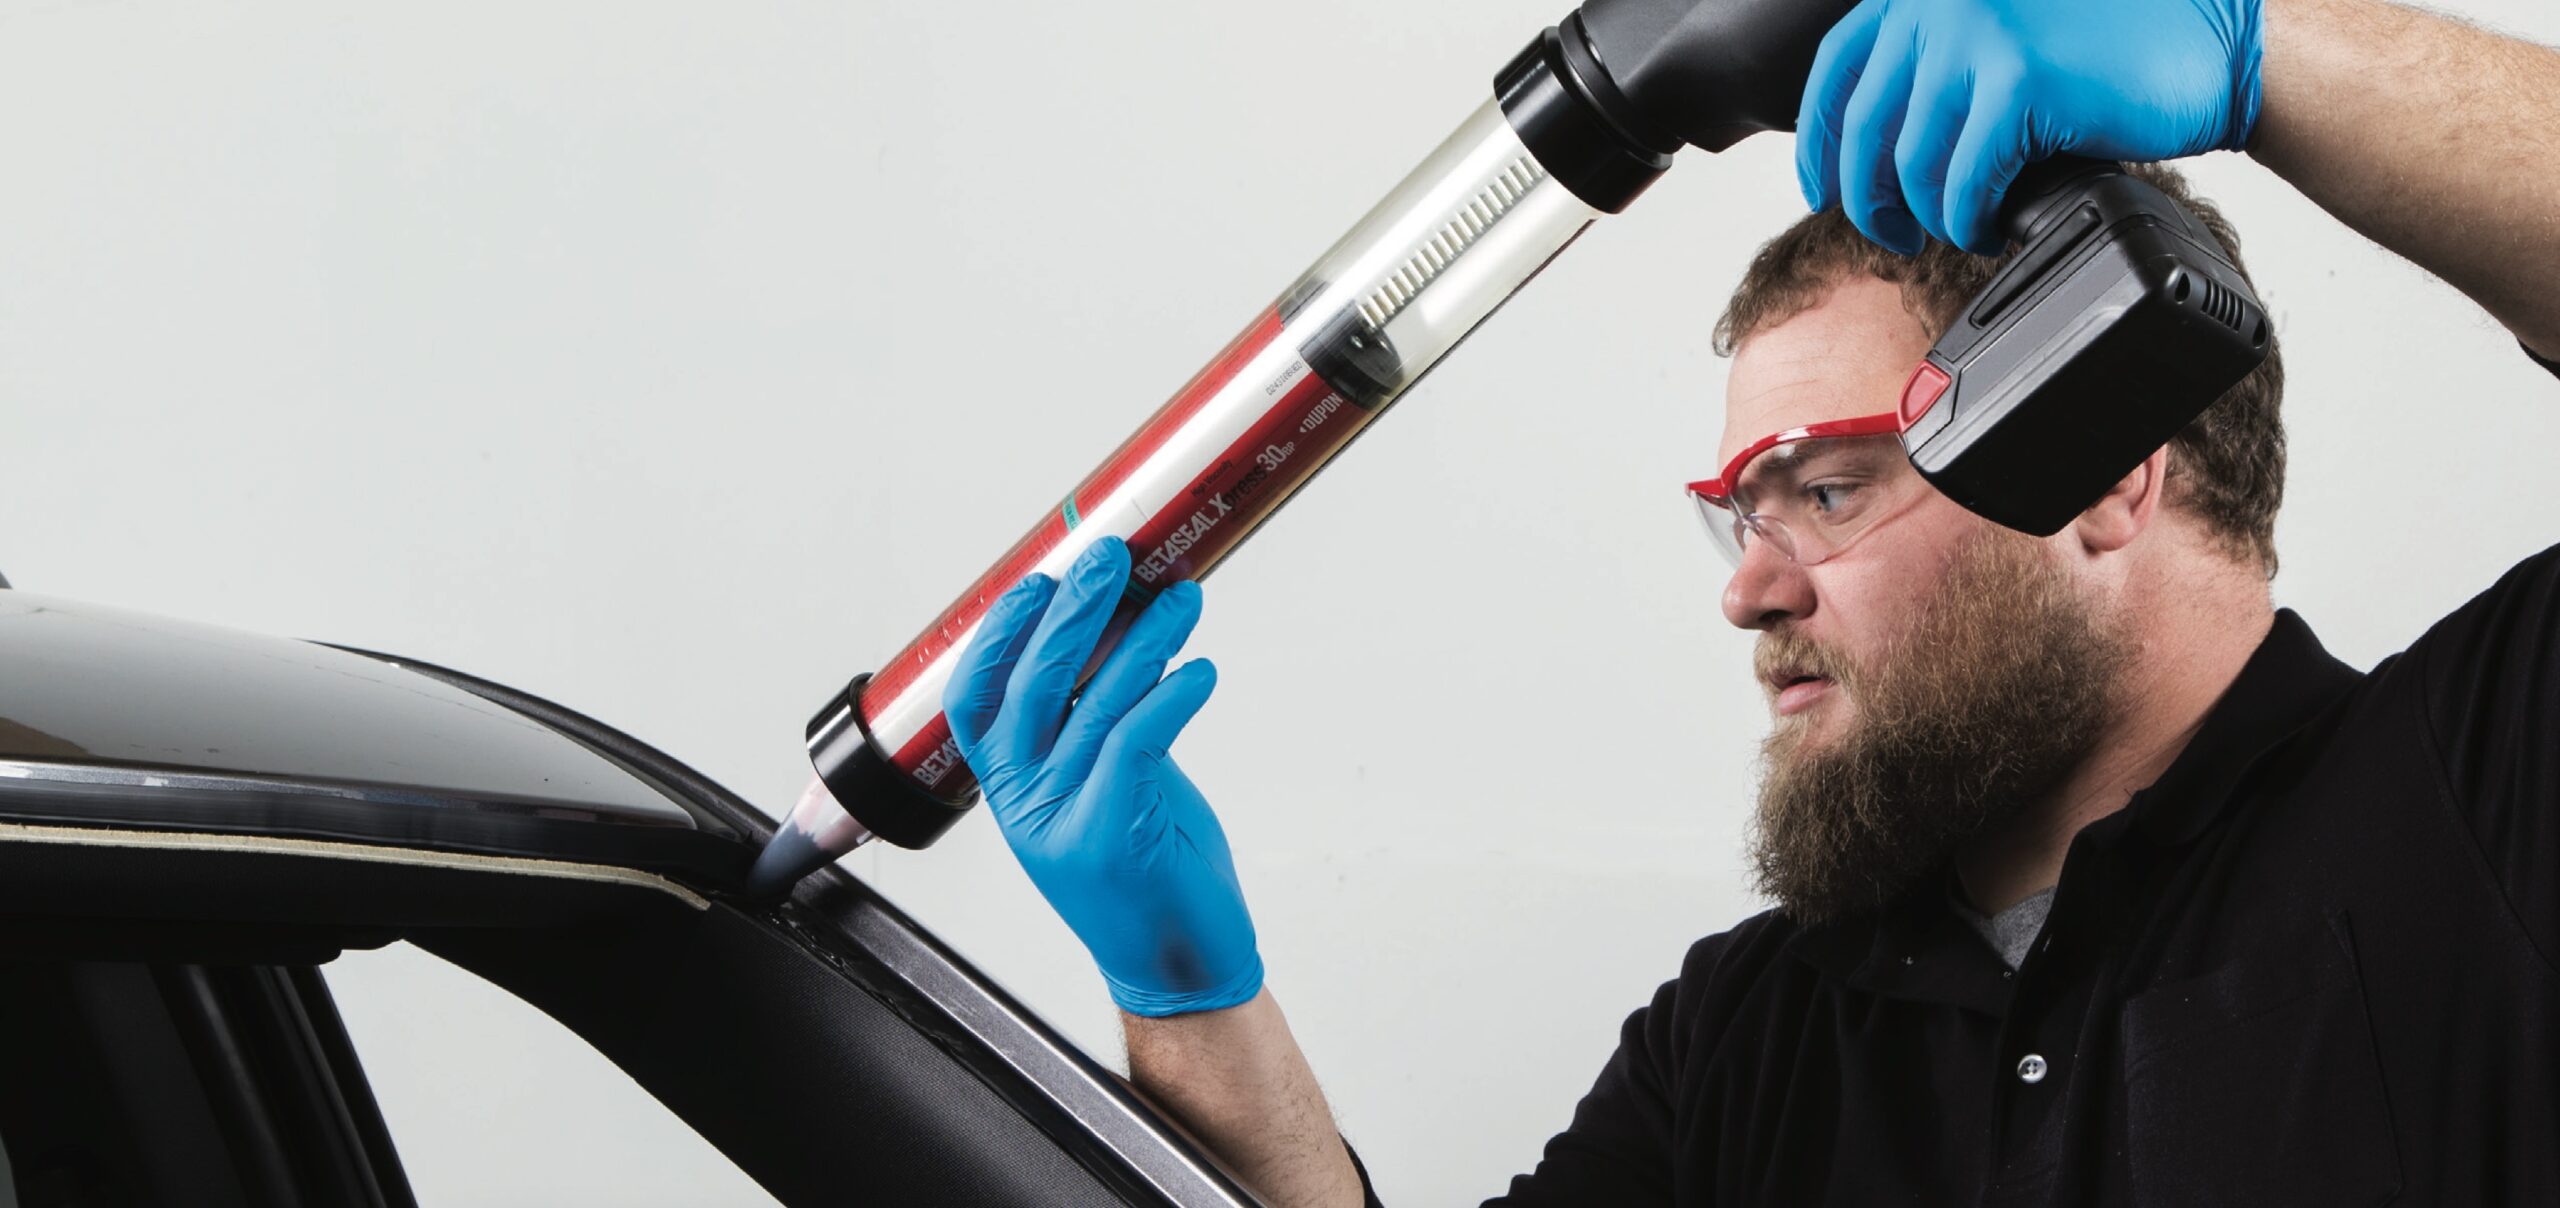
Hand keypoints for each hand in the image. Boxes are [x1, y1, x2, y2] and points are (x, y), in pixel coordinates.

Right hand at [943, 538, 1261, 1017]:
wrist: (1177, 970)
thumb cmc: (1148, 874)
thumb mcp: (1104, 790)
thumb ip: (1095, 728)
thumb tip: (1117, 639)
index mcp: (1012, 791)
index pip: (977, 700)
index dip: (998, 636)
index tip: (1036, 578)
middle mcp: (1027, 803)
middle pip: (1034, 686)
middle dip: (1074, 611)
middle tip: (1110, 557)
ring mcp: (1066, 821)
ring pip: (1096, 704)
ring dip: (1145, 639)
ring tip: (1181, 597)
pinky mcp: (1115, 835)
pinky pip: (1138, 740)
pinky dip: (1173, 695)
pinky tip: (1199, 669)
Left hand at [1794, 0, 2263, 254]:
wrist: (2213, 42)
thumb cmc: (2116, 46)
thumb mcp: (2003, 35)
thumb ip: (1938, 64)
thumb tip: (1869, 151)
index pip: (1838, 70)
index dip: (1819, 141)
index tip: (1823, 188)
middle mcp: (1941, 0)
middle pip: (1863, 125)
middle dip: (1868, 196)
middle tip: (1892, 234)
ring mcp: (1978, 34)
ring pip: (1911, 162)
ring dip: (1929, 215)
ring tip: (1958, 229)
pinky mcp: (2019, 80)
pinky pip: (1962, 181)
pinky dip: (1969, 220)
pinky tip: (1991, 226)